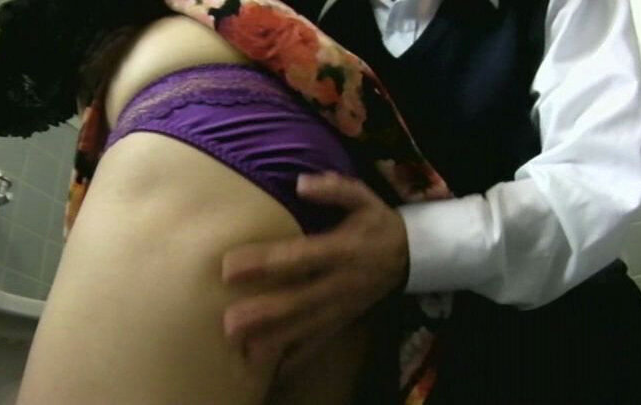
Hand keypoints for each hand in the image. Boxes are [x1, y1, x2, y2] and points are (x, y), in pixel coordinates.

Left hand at [221, 171, 409, 374]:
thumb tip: (301, 184)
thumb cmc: (377, 224)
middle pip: (299, 301)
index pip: (298, 258)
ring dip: (274, 340)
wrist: (412, 256)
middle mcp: (340, 283)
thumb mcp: (364, 198)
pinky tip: (271, 368)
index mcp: (341, 250)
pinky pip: (319, 342)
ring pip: (306, 327)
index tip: (229, 267)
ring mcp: (342, 307)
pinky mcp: (344, 320)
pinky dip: (296, 358)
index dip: (265, 263)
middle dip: (264, 313)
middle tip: (229, 322)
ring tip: (243, 349)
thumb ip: (335, 189)